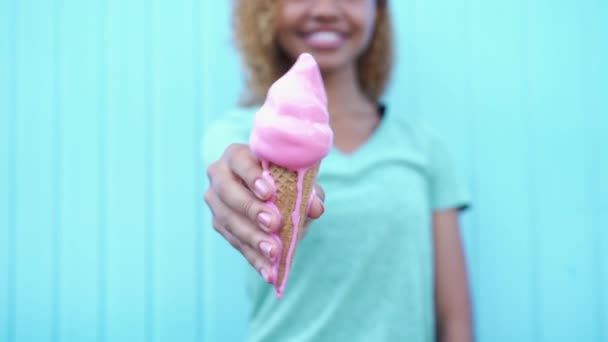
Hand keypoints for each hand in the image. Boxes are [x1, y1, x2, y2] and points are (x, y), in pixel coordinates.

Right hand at [204, 143, 324, 282]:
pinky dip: (255, 259)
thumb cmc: (286, 178)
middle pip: (228, 192)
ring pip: (229, 221)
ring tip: (273, 252)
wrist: (272, 191)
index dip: (252, 176)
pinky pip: (236, 244)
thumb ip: (309, 190)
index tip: (269, 192)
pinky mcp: (220, 226)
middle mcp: (219, 176)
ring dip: (252, 239)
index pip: (239, 161)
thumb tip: (315, 208)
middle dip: (251, 210)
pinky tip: (269, 272)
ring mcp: (216, 202)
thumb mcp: (300, 181)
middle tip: (273, 224)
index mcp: (237, 155)